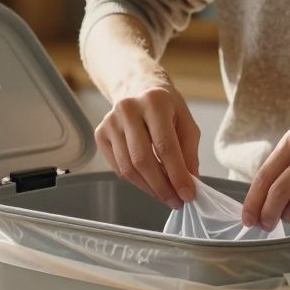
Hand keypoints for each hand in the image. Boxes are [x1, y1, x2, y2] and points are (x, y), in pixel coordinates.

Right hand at [95, 84, 199, 209]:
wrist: (138, 88)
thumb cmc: (165, 108)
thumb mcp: (186, 122)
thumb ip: (189, 152)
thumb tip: (189, 182)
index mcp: (154, 102)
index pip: (165, 146)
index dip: (177, 174)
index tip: (187, 194)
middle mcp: (128, 109)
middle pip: (142, 160)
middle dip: (161, 187)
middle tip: (176, 201)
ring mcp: (110, 122)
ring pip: (128, 168)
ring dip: (149, 188)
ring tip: (165, 195)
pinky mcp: (100, 134)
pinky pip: (118, 168)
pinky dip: (136, 181)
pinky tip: (150, 183)